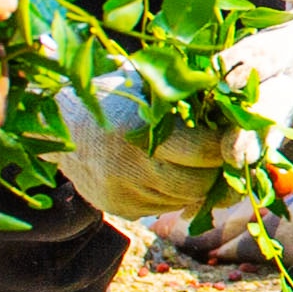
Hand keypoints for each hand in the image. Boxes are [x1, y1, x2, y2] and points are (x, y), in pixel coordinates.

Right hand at [56, 64, 220, 223]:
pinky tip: (167, 170)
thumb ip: (184, 93)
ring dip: (197, 183)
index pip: (204, 152)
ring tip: (195, 160)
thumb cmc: (111, 94)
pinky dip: (174, 192)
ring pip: (185, 200)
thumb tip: (234, 105)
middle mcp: (129, 169)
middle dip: (216, 169)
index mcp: (138, 132)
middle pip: (198, 183)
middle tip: (220, 151)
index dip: (225, 144)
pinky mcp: (120, 209)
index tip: (233, 133)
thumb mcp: (144, 82)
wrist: (59, 124)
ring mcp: (123, 194)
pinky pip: (165, 207)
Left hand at [161, 0, 292, 167]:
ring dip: (249, 154)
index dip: (243, 64)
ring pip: (271, 135)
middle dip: (252, 131)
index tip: (218, 74)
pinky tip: (223, 184)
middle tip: (232, 154)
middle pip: (273, 108)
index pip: (269, 54)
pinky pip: (271, 143)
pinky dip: (252, 161)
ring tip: (225, 176)